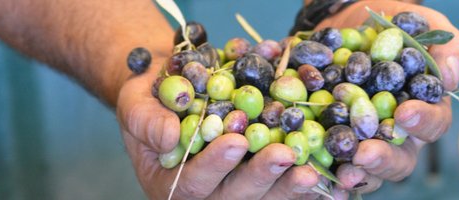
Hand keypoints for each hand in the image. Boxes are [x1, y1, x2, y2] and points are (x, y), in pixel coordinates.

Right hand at [116, 55, 321, 198]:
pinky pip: (278, 190)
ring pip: (261, 199)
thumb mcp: (136, 103)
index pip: (192, 182)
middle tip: (285, 156)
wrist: (173, 92)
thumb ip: (147, 120)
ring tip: (308, 168)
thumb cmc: (151, 98)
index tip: (236, 140)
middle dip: (260, 177)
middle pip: (233, 197)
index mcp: (169, 182)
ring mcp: (230, 192)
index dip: (215, 164)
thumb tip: (168, 137)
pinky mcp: (255, 184)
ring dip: (287, 186)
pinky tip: (322, 173)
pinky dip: (300, 184)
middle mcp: (202, 195)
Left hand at [315, 1, 458, 198]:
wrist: (347, 20)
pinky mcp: (332, 137)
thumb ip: (446, 47)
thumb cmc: (393, 24)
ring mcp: (364, 139)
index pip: (432, 124)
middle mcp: (396, 132)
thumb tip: (451, 78)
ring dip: (354, 173)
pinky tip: (313, 169)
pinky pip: (329, 159)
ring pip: (365, 168)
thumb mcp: (422, 24)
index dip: (422, 122)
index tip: (405, 113)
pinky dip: (322, 166)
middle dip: (383, 158)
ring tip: (342, 173)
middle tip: (365, 154)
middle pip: (399, 158)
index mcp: (424, 108)